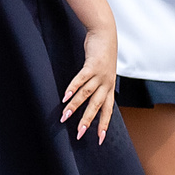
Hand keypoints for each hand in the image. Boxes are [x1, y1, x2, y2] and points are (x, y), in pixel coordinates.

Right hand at [59, 24, 119, 142]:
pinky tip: (65, 96)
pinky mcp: (92, 65)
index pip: (108, 110)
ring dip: (75, 106)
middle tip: (79, 134)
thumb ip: (98, 85)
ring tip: (64, 116)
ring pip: (87, 94)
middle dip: (87, 121)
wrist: (105, 35)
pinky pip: (81, 79)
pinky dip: (73, 88)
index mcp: (109, 88)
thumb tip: (89, 97)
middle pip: (97, 106)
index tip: (99, 139)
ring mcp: (100, 75)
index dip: (103, 125)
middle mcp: (106, 83)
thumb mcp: (104, 72)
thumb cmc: (102, 54)